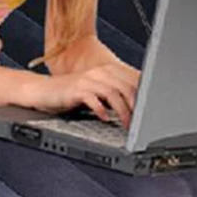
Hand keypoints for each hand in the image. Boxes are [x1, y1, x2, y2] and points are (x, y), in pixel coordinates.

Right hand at [22, 62, 139, 126]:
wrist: (43, 90)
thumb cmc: (71, 93)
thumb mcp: (97, 91)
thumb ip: (115, 93)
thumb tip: (138, 104)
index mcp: (108, 70)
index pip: (133, 79)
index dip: (145, 94)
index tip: (153, 110)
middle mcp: (99, 72)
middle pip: (126, 86)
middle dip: (137, 106)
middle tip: (142, 123)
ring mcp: (87, 79)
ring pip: (113, 93)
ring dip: (123, 111)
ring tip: (127, 125)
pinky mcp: (75, 89)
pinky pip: (93, 98)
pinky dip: (101, 110)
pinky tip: (105, 119)